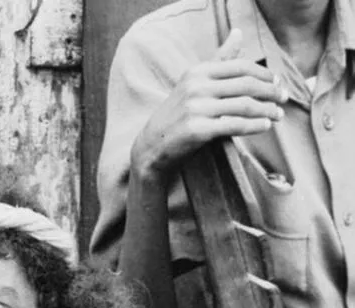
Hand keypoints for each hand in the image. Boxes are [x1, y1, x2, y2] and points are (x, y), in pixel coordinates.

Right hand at [133, 29, 286, 178]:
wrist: (152, 145)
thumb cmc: (177, 114)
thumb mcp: (194, 82)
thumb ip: (219, 60)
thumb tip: (238, 33)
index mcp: (199, 72)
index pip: (241, 67)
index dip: (264, 75)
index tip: (278, 83)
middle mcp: (197, 87)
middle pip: (245, 85)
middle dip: (270, 92)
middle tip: (284, 99)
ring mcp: (196, 109)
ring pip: (243, 105)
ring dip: (266, 110)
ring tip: (278, 116)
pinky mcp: (197, 131)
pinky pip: (234, 126)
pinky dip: (254, 126)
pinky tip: (265, 126)